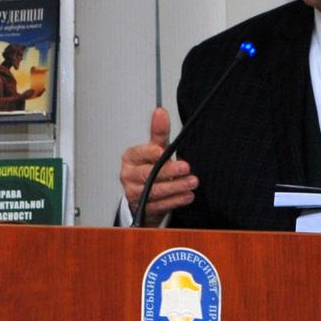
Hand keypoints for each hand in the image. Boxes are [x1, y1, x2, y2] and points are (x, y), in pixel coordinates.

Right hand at [120, 107, 196, 222]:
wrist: (144, 194)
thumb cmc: (150, 167)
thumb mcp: (155, 148)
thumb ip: (159, 132)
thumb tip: (160, 112)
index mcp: (130, 158)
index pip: (140, 153)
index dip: (150, 153)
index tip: (162, 151)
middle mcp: (128, 175)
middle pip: (147, 174)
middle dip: (168, 171)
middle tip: (185, 167)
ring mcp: (134, 193)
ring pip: (154, 191)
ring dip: (175, 187)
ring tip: (192, 182)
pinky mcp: (143, 207)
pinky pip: (160, 205)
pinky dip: (175, 200)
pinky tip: (187, 195)